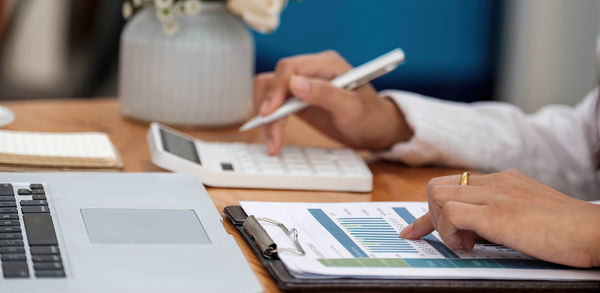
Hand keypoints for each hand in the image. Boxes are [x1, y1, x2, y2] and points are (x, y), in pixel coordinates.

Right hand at [253, 50, 412, 154]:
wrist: (376, 129)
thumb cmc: (370, 117)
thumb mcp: (352, 108)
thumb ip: (325, 94)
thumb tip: (295, 83)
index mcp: (326, 63)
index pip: (290, 68)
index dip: (275, 89)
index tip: (269, 113)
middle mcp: (311, 70)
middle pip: (274, 81)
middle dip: (268, 110)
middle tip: (271, 138)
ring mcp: (303, 84)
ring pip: (269, 94)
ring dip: (267, 119)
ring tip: (273, 144)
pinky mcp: (297, 99)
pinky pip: (275, 106)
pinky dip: (271, 123)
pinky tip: (274, 139)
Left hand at [399, 169, 599, 267]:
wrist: (596, 232)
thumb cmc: (569, 231)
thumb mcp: (528, 216)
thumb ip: (500, 216)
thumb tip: (473, 232)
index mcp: (503, 181)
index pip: (454, 186)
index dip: (431, 210)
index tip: (416, 229)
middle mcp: (496, 182)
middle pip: (437, 186)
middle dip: (432, 216)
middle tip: (450, 240)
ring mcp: (495, 194)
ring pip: (437, 194)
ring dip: (442, 224)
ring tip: (466, 244)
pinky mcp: (497, 213)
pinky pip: (451, 213)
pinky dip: (450, 232)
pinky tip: (469, 246)